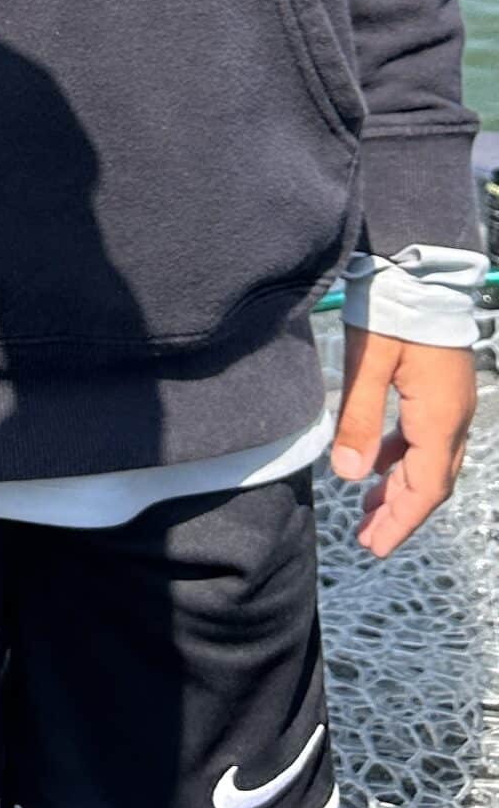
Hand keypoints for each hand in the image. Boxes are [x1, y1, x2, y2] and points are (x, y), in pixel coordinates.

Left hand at [330, 327, 477, 555]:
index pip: (427, 488)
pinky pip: (427, 434)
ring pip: (431, 459)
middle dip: (402, 512)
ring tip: (369, 508)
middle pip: (433, 480)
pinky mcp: (442, 384)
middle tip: (369, 538)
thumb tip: (352, 477)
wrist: (420, 261)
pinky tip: (380, 461)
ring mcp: (453, 399)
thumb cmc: (393, 306)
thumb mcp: (368, 362)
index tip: (376, 547)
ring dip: (402, 485)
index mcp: (440, 417)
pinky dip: (404, 455)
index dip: (402, 521)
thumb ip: (359, 420)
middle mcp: (455, 415)